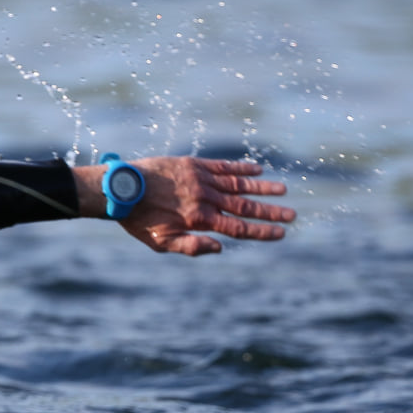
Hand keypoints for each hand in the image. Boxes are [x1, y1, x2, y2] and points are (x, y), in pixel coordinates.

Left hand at [73, 156, 291, 255]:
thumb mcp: (160, 243)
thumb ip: (191, 247)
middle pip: (245, 206)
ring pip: (238, 183)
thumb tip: (221, 248)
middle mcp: (205, 198)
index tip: (282, 233)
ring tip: (283, 190)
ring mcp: (200, 179)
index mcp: (199, 220)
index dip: (262, 232)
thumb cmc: (138, 221)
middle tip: (293, 214)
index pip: (238, 228)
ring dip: (262, 187)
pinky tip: (257, 168)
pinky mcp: (193, 164)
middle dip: (270, 212)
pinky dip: (241, 167)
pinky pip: (222, 166)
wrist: (119, 189)